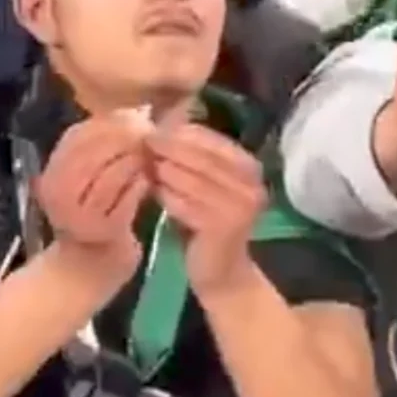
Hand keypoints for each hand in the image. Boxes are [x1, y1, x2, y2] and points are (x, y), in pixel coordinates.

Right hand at [36, 115, 151, 280]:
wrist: (88, 264)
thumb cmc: (90, 212)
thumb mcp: (84, 178)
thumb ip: (98, 148)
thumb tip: (134, 112)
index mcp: (50, 176)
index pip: (76, 138)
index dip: (107, 124)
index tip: (131, 118)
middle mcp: (57, 195)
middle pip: (94, 155)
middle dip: (124, 142)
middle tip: (147, 137)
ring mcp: (78, 216)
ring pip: (110, 177)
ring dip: (135, 163)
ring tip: (148, 159)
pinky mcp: (103, 232)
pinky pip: (126, 201)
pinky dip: (139, 188)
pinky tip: (148, 183)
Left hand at [147, 124, 266, 297]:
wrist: (221, 273)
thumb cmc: (207, 223)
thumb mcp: (205, 184)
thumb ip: (193, 158)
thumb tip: (163, 123)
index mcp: (250, 168)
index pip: (212, 140)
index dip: (182, 132)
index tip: (155, 128)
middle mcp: (251, 185)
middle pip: (201, 156)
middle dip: (169, 148)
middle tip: (144, 143)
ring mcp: (239, 207)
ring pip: (191, 178)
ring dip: (165, 171)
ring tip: (147, 166)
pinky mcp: (221, 227)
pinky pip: (185, 203)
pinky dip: (166, 196)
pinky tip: (154, 193)